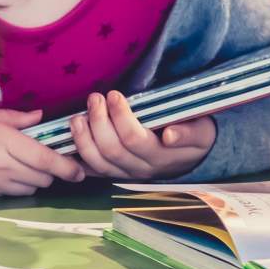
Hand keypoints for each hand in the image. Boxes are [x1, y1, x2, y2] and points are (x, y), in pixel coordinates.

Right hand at [0, 108, 84, 196]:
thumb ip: (13, 118)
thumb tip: (39, 118)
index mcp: (4, 142)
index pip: (46, 160)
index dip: (67, 167)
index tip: (79, 169)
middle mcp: (2, 167)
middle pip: (42, 178)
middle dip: (52, 172)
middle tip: (49, 159)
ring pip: (29, 189)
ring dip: (35, 180)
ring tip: (27, 166)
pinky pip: (11, 194)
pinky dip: (17, 186)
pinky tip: (8, 173)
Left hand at [70, 91, 215, 180]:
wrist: (190, 158)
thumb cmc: (194, 136)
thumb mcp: (201, 132)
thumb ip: (189, 133)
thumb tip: (170, 135)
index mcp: (161, 156)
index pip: (134, 139)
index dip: (120, 117)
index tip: (114, 94)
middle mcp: (140, 169)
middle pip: (111, 151)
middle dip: (98, 122)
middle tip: (95, 97)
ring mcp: (124, 174)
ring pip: (97, 163)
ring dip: (83, 138)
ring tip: (77, 116)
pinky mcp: (112, 174)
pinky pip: (90, 170)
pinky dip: (76, 157)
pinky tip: (67, 141)